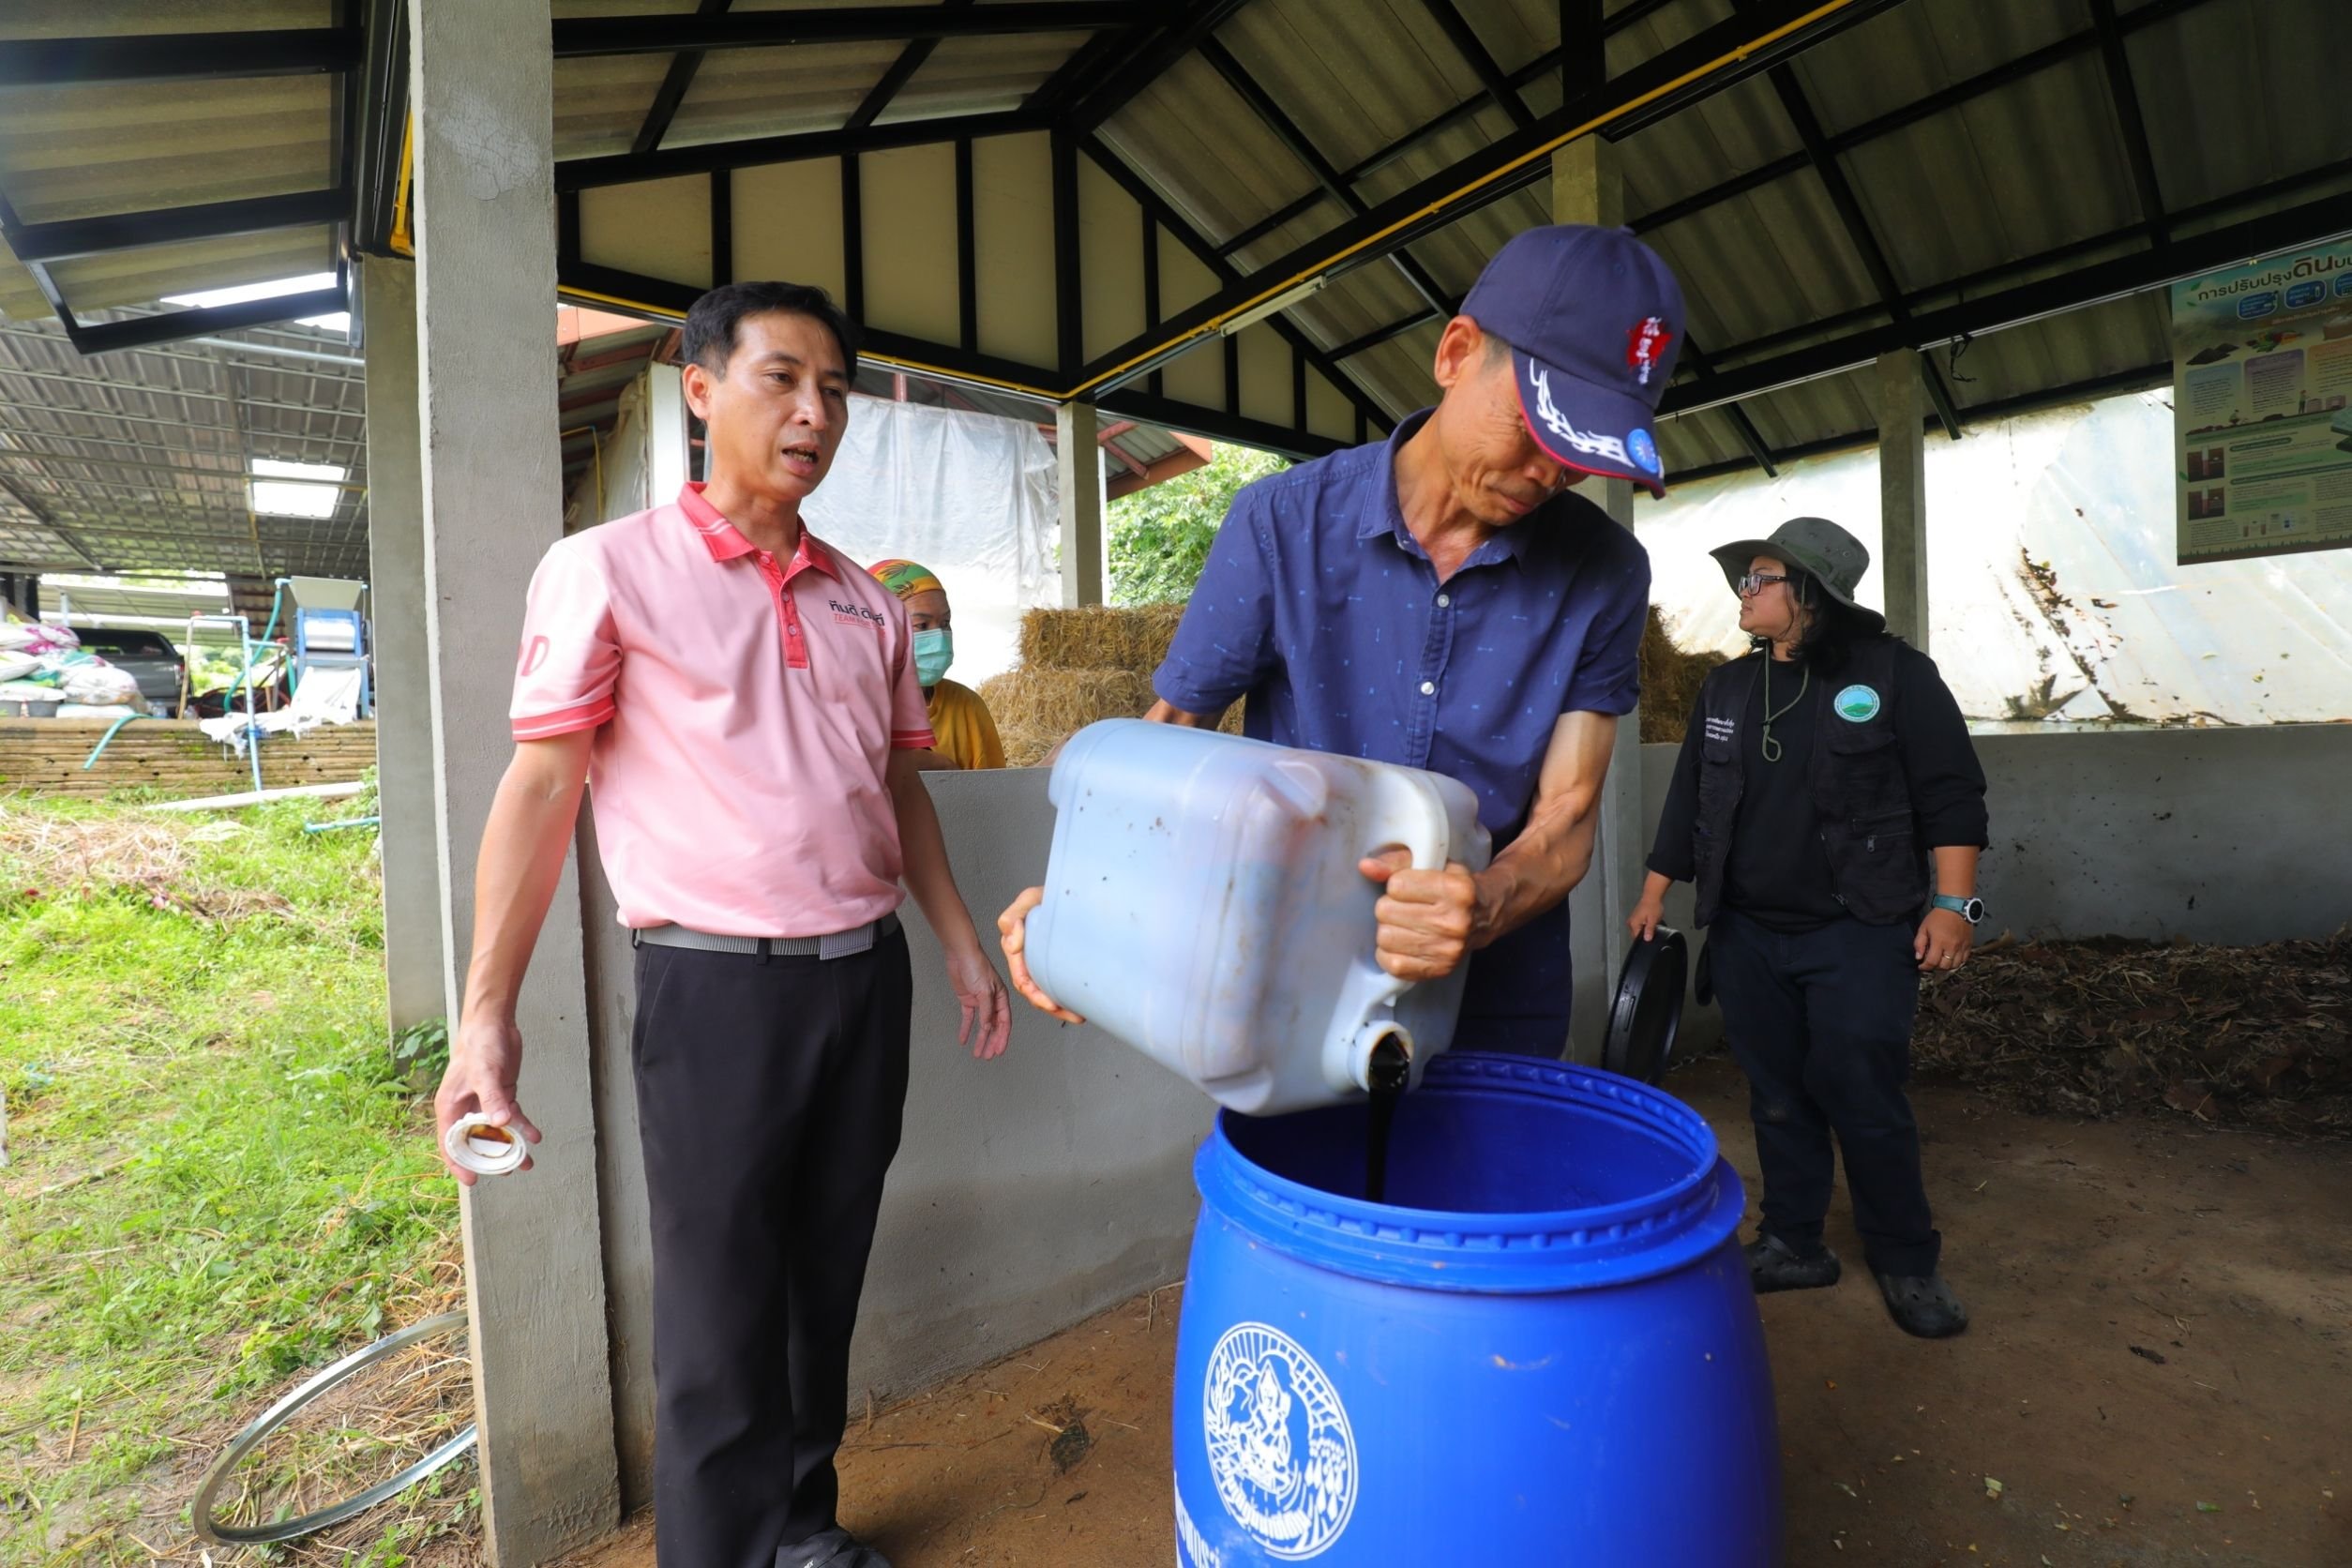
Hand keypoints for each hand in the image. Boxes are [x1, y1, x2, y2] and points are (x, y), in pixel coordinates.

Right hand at [434, 1014, 541, 1185]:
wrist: (494, 1024)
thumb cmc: (480, 1046)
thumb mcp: (485, 1073)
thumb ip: (492, 1099)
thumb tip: (501, 1124)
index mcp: (450, 1107)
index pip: (450, 1143)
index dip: (459, 1164)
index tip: (472, 1180)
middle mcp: (465, 1108)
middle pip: (474, 1142)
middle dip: (490, 1159)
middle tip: (507, 1172)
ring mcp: (484, 1102)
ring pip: (496, 1132)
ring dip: (510, 1147)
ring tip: (525, 1163)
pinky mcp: (501, 1095)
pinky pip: (511, 1117)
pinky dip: (522, 1127)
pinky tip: (535, 1137)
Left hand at [945, 942, 1012, 1059]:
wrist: (961, 954)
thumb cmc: (977, 966)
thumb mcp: (985, 990)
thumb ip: (987, 1010)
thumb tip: (988, 1028)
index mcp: (1001, 998)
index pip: (1004, 1022)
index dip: (1002, 1037)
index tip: (999, 1051)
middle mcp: (992, 1001)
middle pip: (993, 1026)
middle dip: (991, 1042)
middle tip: (987, 1056)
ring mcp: (980, 1001)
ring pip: (981, 1025)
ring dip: (980, 1039)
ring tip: (977, 1053)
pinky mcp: (968, 1000)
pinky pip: (968, 1018)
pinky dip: (966, 1029)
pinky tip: (963, 1039)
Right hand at [995, 886, 1083, 1023]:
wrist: (1065, 892)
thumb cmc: (1043, 896)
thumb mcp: (1028, 900)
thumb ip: (1013, 917)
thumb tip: (1012, 944)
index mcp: (1017, 949)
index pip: (1022, 979)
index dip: (1036, 995)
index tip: (1052, 1005)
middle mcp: (1027, 959)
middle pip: (1035, 992)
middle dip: (1053, 1008)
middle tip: (1075, 1017)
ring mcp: (1041, 962)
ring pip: (1047, 992)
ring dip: (1061, 1008)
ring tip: (1080, 1016)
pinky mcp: (1055, 962)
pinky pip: (1057, 984)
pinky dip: (1067, 996)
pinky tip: (1080, 1002)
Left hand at [1360, 848, 1480, 982]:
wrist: (1485, 917)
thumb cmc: (1454, 887)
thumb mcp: (1433, 863)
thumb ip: (1397, 861)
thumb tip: (1366, 867)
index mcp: (1456, 890)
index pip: (1396, 885)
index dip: (1397, 884)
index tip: (1410, 887)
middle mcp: (1454, 923)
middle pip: (1386, 912)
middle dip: (1390, 906)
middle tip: (1406, 907)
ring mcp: (1448, 950)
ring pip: (1385, 938)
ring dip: (1389, 929)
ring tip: (1405, 924)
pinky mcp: (1440, 970)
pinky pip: (1393, 964)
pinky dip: (1390, 953)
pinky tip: (1404, 943)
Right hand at [1627, 894, 1665, 942]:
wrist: (1652, 897)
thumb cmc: (1652, 906)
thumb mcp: (1653, 920)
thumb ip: (1649, 930)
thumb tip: (1647, 939)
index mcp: (1633, 924)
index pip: (1637, 939)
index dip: (1645, 939)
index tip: (1651, 935)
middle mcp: (1630, 923)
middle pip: (1637, 935)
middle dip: (1645, 934)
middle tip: (1652, 926)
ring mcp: (1632, 920)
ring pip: (1639, 931)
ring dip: (1645, 929)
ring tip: (1651, 922)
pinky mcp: (1635, 918)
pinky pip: (1639, 926)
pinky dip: (1644, 925)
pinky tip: (1649, 921)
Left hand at [1915, 907, 1974, 972]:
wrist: (1956, 907)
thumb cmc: (1938, 917)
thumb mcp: (1924, 928)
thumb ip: (1919, 943)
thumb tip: (1918, 957)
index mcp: (1939, 942)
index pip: (1932, 962)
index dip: (1925, 967)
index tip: (1921, 966)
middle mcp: (1952, 947)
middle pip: (1944, 966)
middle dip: (1935, 967)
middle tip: (1931, 962)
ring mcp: (1962, 946)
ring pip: (1955, 965)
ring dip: (1947, 966)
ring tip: (1941, 960)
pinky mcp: (1969, 945)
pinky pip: (1964, 959)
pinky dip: (1957, 962)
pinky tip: (1951, 957)